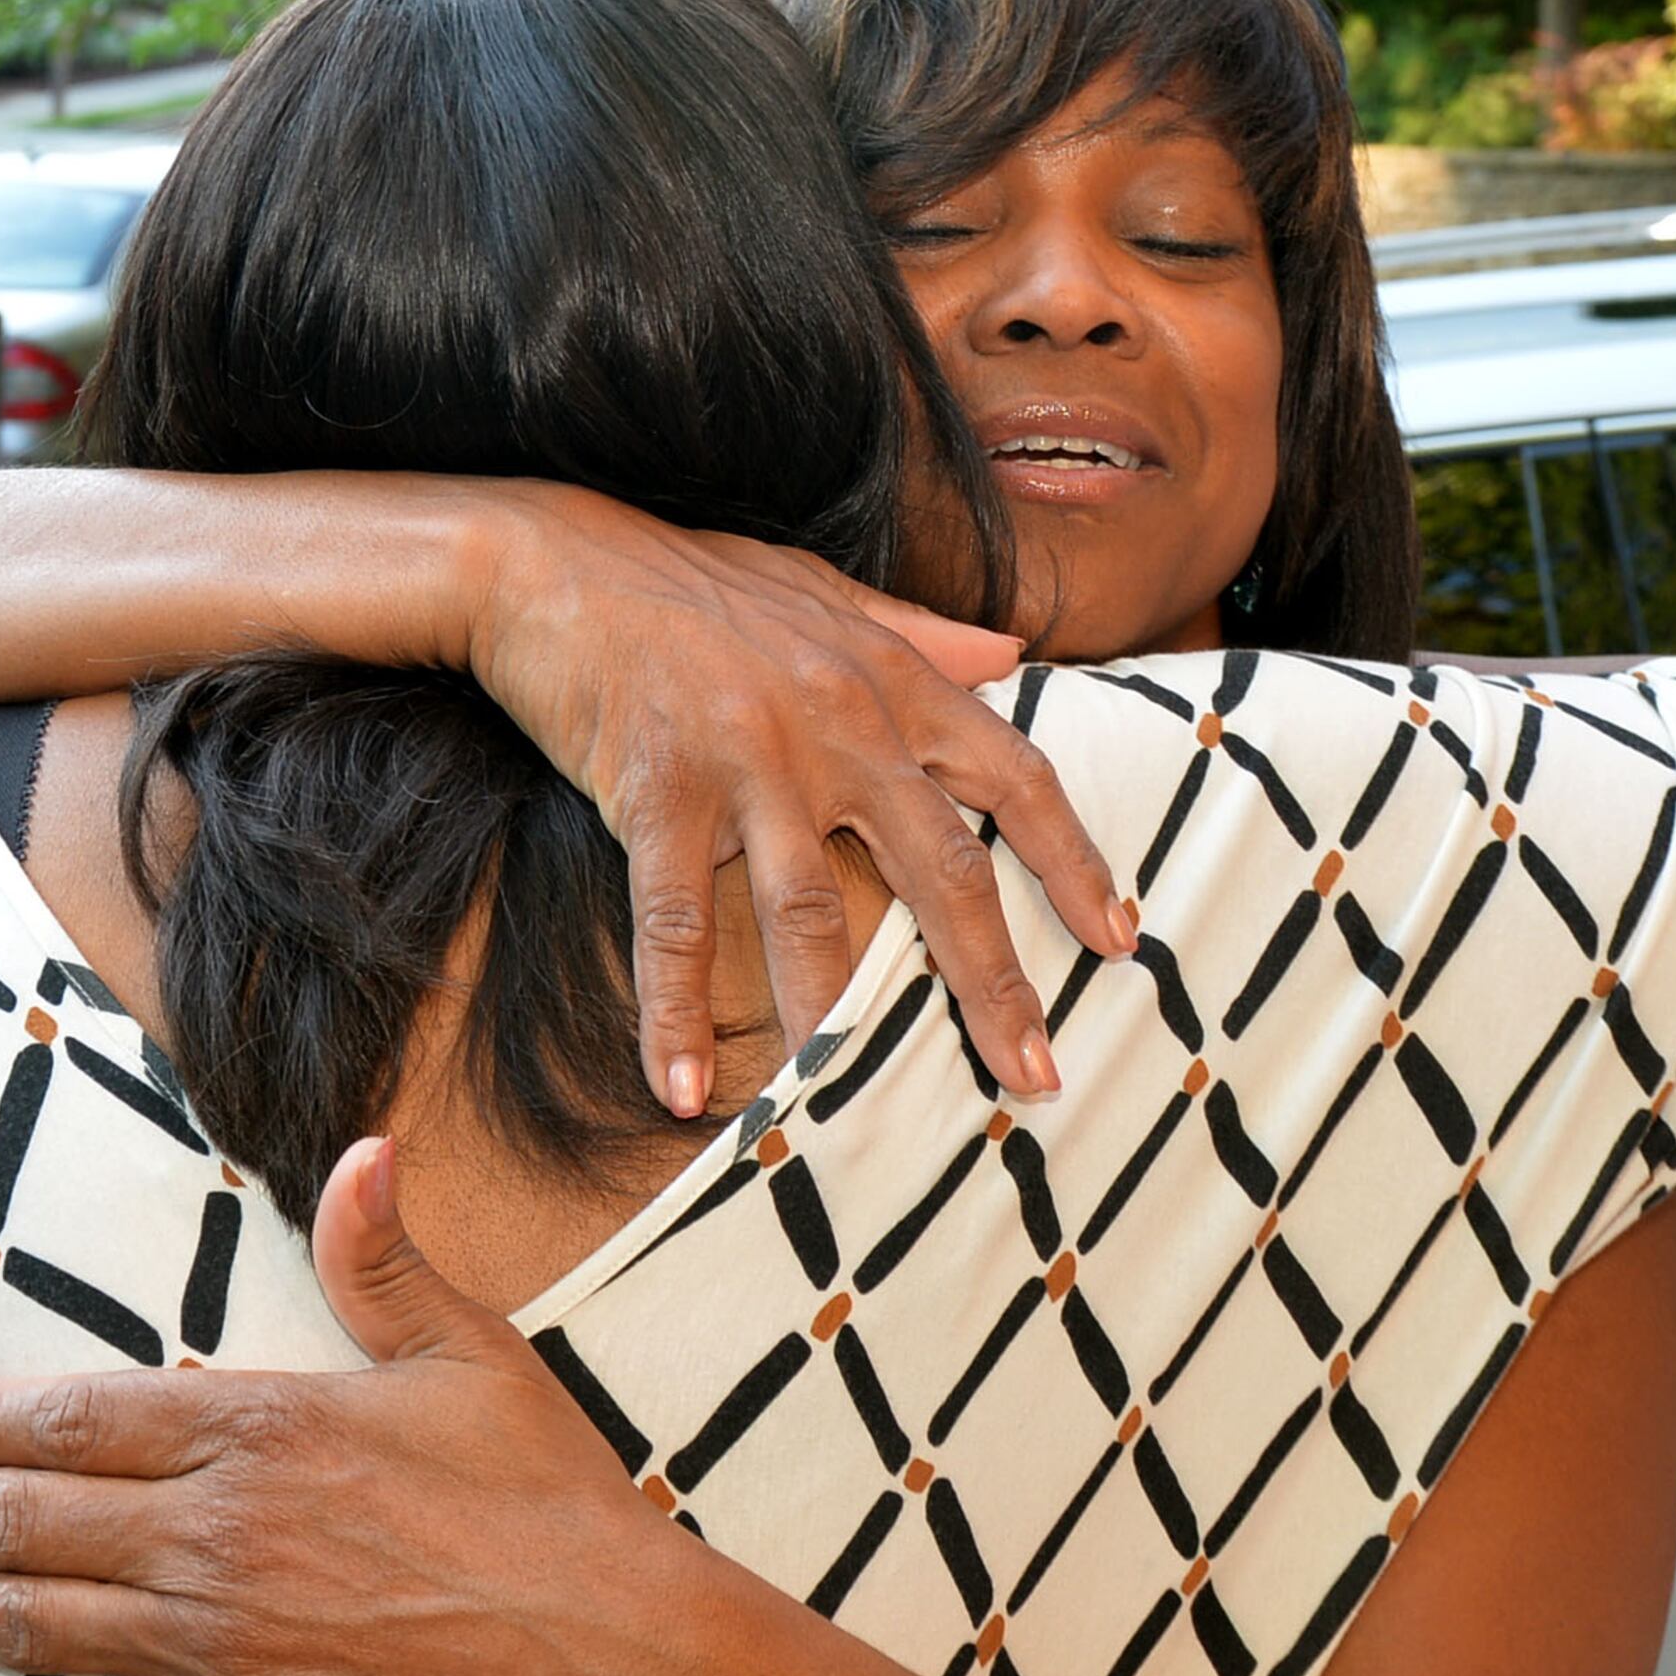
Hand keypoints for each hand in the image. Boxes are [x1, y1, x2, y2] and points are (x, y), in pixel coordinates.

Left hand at [0, 1139, 698, 1675]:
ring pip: (36, 1625)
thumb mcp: (468, 1354)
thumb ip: (385, 1258)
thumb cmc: (546, 1498)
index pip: (78, 1417)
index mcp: (259, 1429)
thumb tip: (362, 1149)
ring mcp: (214, 1647)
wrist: (608, 1652)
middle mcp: (212, 1535)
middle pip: (31, 1517)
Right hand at [463, 484, 1131, 1111]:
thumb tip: (1014, 655)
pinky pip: (675, 921)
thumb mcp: (825, 592)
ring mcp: (748, 759)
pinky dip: (675, 1011)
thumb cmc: (694, 580)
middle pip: (942, 868)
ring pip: (811, 914)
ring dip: (837, 1024)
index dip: (1074, 862)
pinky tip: (684, 1089)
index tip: (1121, 939)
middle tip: (1035, 1077)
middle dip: (995, 982)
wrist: (554, 557)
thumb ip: (922, 633)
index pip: (1014, 776)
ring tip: (856, 1118)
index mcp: (890, 679)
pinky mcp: (657, 790)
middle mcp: (838, 723)